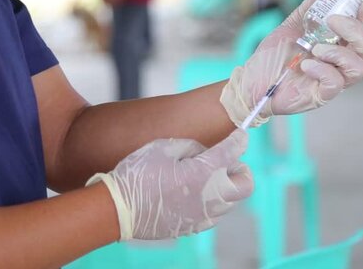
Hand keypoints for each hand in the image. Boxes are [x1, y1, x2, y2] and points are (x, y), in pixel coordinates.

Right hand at [87, 129, 253, 239]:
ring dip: (226, 187)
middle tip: (226, 161)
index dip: (238, 140)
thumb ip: (190, 146)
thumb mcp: (163, 147)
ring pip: (231, 201)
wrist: (118, 209)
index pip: (232, 152)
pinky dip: (211, 201)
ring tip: (207, 177)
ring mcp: (203, 215)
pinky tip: (194, 194)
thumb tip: (203, 151)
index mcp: (203, 172)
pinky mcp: (193, 227)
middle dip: (239, 169)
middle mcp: (209, 196)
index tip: (240, 135)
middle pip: (244, 184)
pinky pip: (214, 214)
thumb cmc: (138, 174)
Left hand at [221, 0, 362, 126]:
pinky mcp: (322, 95)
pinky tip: (306, 65)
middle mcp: (339, 62)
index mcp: (336, 44)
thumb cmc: (273, 56)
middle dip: (354, 30)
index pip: (362, 31)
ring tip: (316, 48)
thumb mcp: (291, 27)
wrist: (253, 80)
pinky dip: (323, 70)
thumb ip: (308, 10)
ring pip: (358, 67)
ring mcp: (333, 80)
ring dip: (339, 52)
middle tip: (333, 20)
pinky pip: (336, 83)